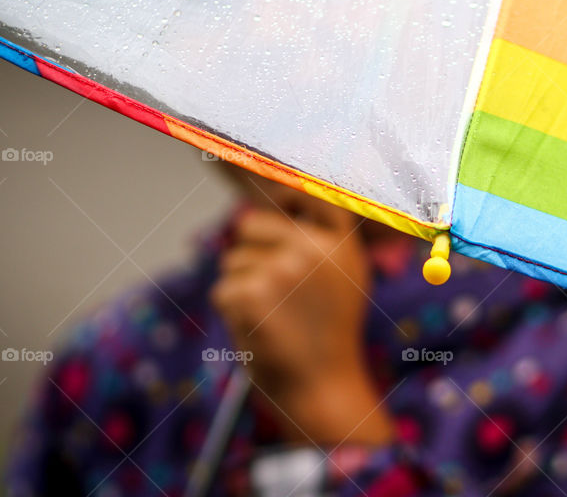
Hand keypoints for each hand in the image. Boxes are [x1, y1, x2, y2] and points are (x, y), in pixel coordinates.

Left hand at [210, 198, 393, 445]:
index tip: (259, 175)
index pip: (300, 189)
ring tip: (275, 318)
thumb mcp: (343, 278)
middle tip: (277, 295)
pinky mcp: (250, 294)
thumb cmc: (329, 334)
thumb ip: (319, 237)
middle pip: (249, 225)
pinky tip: (261, 330)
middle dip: (252, 255)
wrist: (324, 390)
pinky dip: (232, 313)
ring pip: (233, 261)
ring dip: (243, 288)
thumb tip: (269, 199)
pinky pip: (223, 290)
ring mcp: (281, 269)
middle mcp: (312, 247)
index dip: (275, 184)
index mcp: (339, 241)